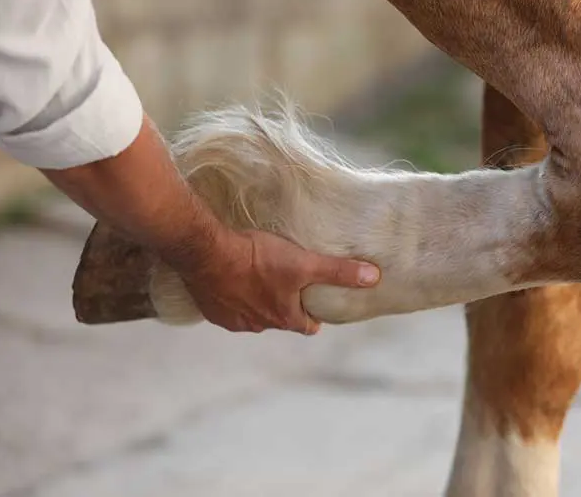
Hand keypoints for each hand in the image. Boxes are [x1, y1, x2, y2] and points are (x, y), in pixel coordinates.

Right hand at [178, 229, 380, 334]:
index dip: (314, 315)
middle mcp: (258, 325)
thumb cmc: (256, 258)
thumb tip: (373, 278)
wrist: (206, 253)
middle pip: (280, 320)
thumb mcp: (303, 262)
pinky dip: (233, 297)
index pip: (308, 326)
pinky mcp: (212, 310)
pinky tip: (234, 278)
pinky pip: (228, 308)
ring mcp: (232, 320)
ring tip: (261, 276)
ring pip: (253, 315)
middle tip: (289, 282)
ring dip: (258, 300)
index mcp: (283, 317)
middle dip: (286, 305)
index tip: (317, 301)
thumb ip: (338, 272)